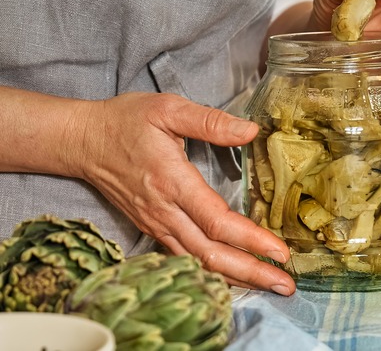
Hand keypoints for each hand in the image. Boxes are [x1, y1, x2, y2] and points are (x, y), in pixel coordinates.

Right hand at [72, 92, 295, 294]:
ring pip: (198, 262)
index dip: (250, 240)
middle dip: (251, 271)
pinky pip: (185, 258)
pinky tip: (234, 276)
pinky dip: (211, 272)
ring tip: (269, 284)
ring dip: (235, 277)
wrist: (82, 140)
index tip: (278, 251)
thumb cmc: (125, 121)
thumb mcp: (168, 109)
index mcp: (172, 182)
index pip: (216, 222)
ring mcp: (156, 224)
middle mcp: (164, 211)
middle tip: (285, 283)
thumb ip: (210, 121)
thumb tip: (250, 131)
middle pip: (210, 253)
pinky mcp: (152, 227)